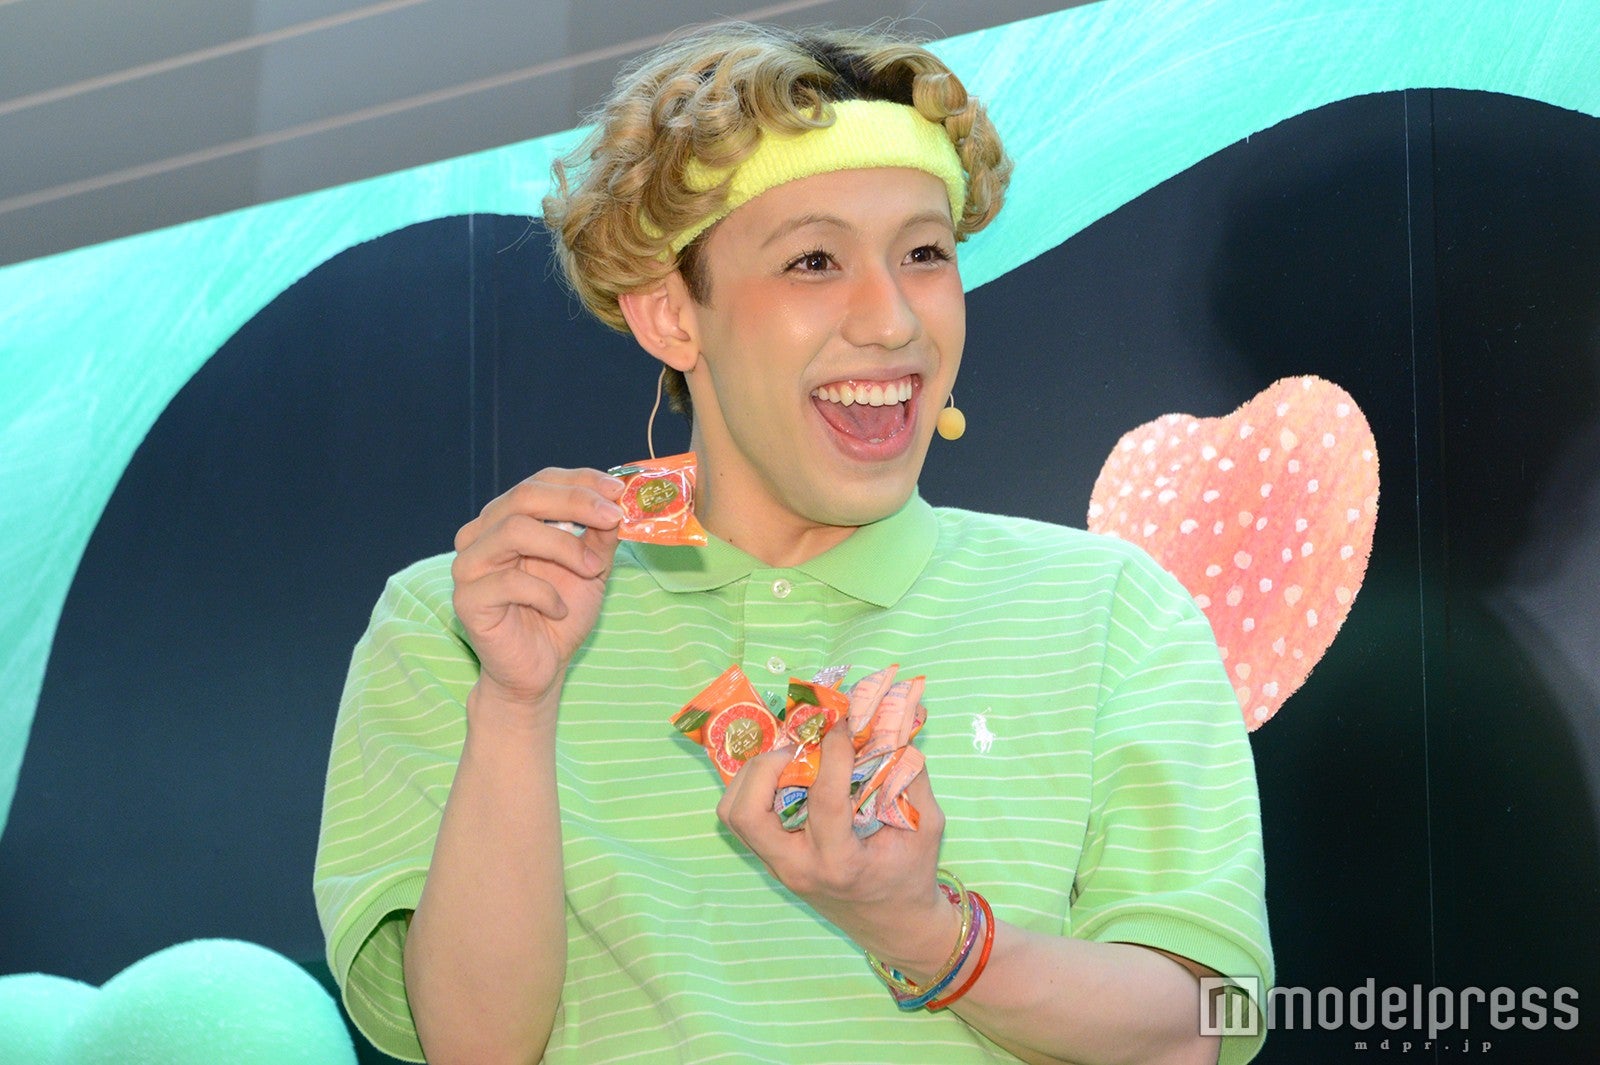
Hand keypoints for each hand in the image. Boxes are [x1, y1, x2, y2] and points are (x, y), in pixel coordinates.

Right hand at [451, 467, 624, 714]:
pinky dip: (546, 594)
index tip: (617, 490)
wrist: (540, 668)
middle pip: (524, 496)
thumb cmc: (561, 613)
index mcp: (507, 518)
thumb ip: (599, 534)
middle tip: (613, 517)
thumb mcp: (591, 567)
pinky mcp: (466, 599)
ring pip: (514, 530)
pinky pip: (510, 582)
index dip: (580, 481)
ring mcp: (468, 565)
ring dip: (565, 548)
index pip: (539, 482)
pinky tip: (559, 610)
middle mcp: (481, 534)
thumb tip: (617, 500)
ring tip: (594, 571)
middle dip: (576, 502)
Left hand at [717, 725, 957, 978]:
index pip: (824, 800)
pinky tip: (786, 776)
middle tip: (801, 747)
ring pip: (734, 814)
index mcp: (840, 863)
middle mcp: (798, 867)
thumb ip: (910, 776)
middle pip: (749, 813)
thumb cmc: (911, 876)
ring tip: (789, 760)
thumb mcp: (926, 826)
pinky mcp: (771, 861)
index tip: (844, 726)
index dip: (834, 754)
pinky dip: (754, 789)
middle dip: (769, 766)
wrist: (894, 926)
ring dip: (754, 777)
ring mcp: (778, 867)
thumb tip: (890, 727)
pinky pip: (742, 819)